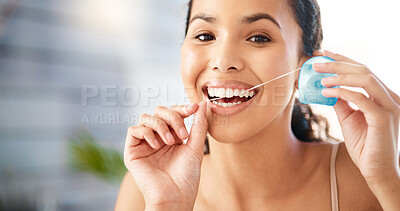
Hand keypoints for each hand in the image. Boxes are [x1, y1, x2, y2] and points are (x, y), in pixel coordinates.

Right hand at [124, 102, 207, 209]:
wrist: (176, 196)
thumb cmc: (186, 176)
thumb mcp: (196, 146)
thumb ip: (198, 124)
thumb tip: (202, 104)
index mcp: (171, 136)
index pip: (172, 113)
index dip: (181, 108)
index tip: (193, 108)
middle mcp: (157, 138)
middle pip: (158, 111)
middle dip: (173, 117)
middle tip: (182, 134)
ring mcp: (144, 144)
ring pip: (145, 117)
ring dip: (161, 125)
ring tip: (170, 142)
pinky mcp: (132, 152)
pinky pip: (133, 130)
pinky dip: (147, 132)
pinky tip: (157, 145)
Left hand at [313, 50, 399, 185]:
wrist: (377, 171)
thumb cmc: (365, 146)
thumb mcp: (349, 119)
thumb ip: (341, 102)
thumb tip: (327, 89)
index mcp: (383, 96)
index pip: (363, 71)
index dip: (343, 60)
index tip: (323, 54)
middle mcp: (390, 98)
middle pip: (364, 70)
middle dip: (338, 64)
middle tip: (317, 62)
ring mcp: (390, 107)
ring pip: (366, 79)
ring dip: (340, 75)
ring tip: (320, 77)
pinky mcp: (383, 119)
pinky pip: (362, 99)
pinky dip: (342, 92)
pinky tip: (326, 92)